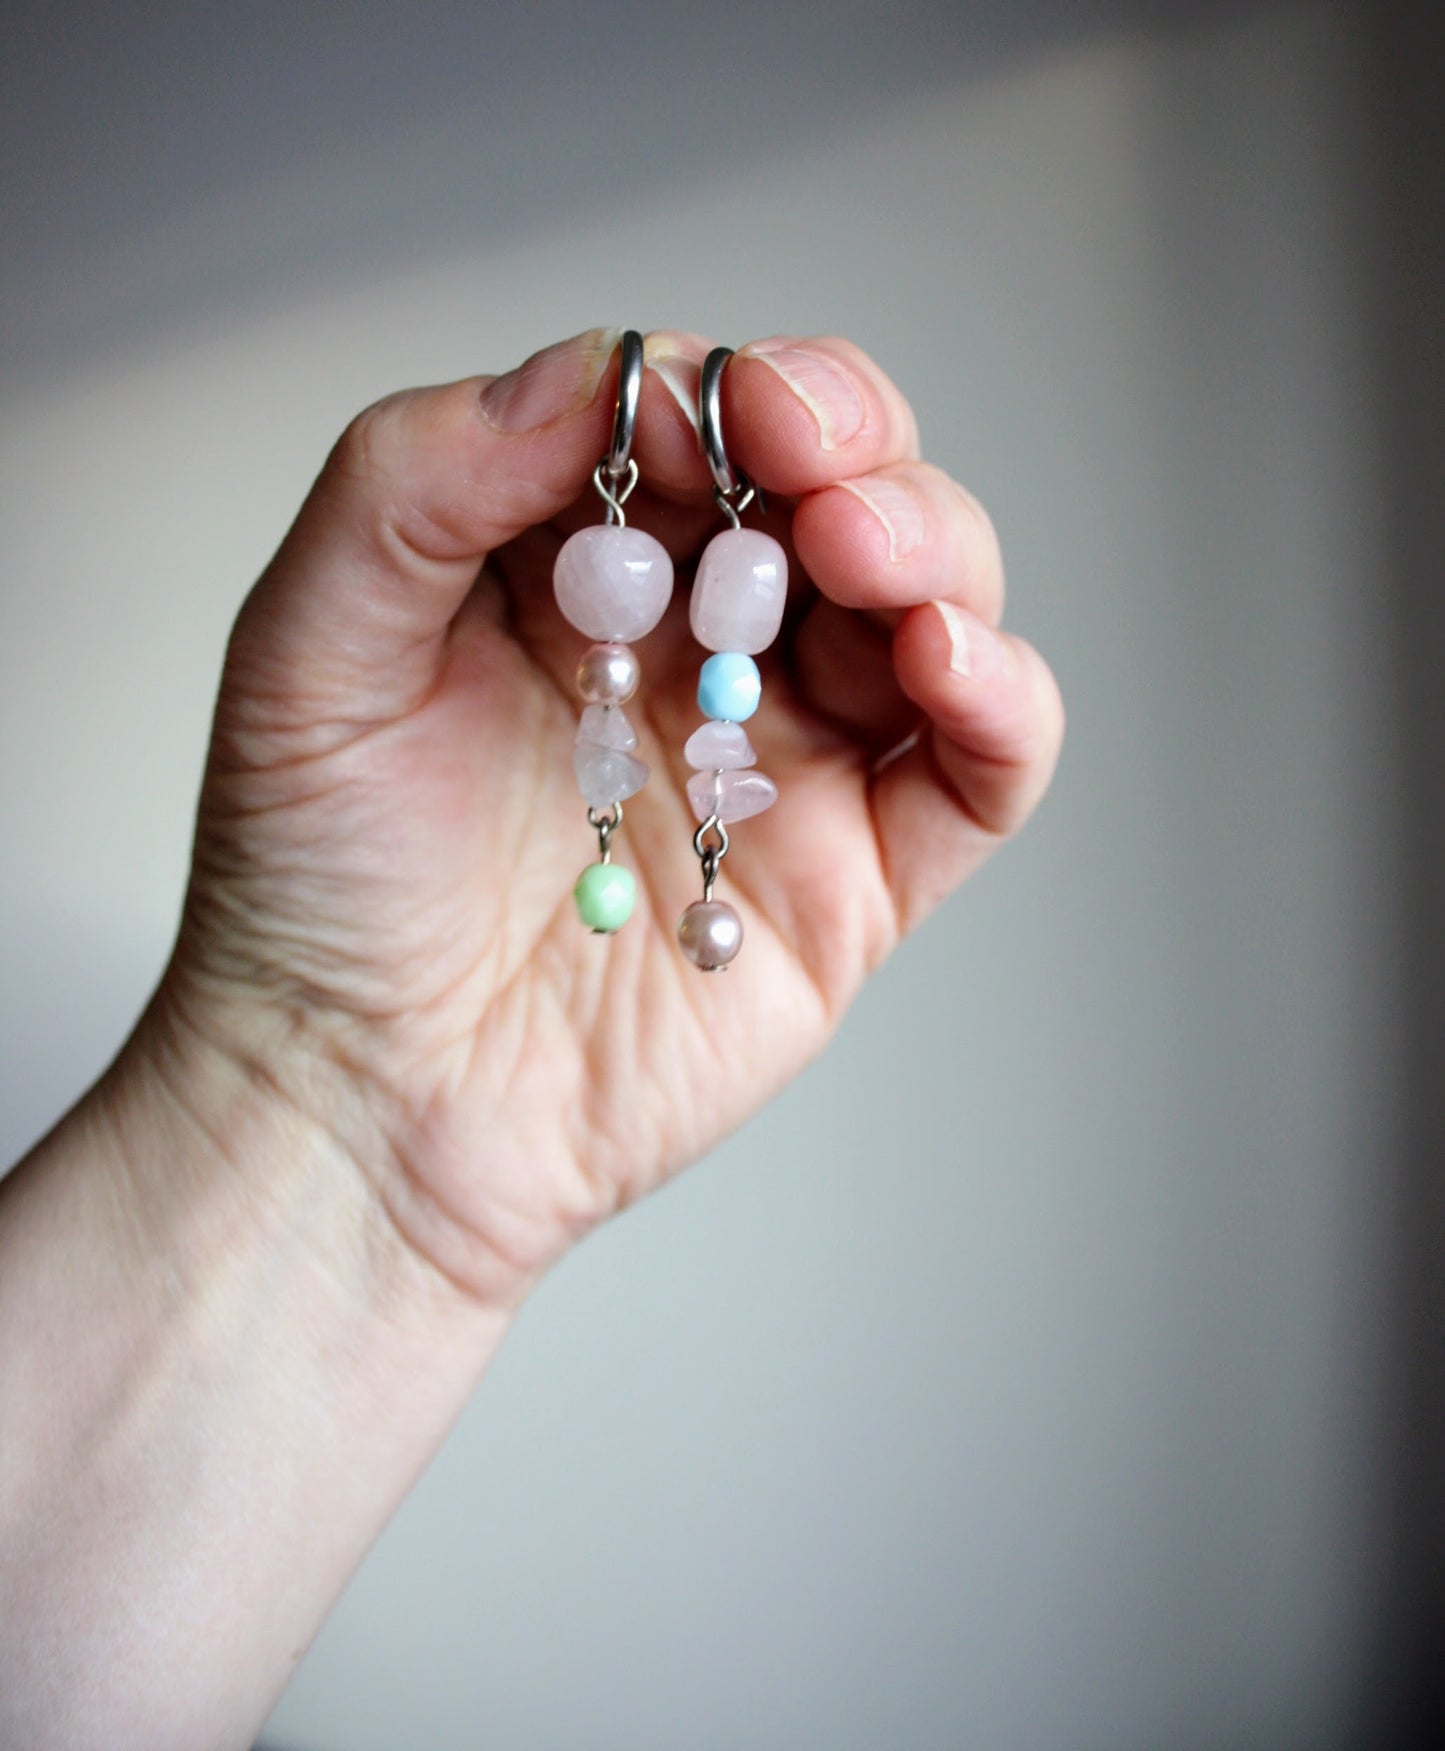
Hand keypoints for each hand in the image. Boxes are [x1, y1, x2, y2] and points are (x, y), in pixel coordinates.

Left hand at [161, 327, 1062, 1309]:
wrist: (358, 1112)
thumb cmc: (310, 891)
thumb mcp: (307, 652)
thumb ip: (416, 484)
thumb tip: (590, 371)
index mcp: (578, 568)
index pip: (696, 424)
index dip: (721, 392)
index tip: (701, 415)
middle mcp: (699, 646)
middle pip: (840, 485)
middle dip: (848, 442)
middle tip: (807, 459)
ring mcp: (789, 757)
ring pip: (931, 600)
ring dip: (930, 544)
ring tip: (865, 555)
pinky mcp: (857, 875)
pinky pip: (978, 768)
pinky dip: (1003, 697)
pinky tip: (945, 661)